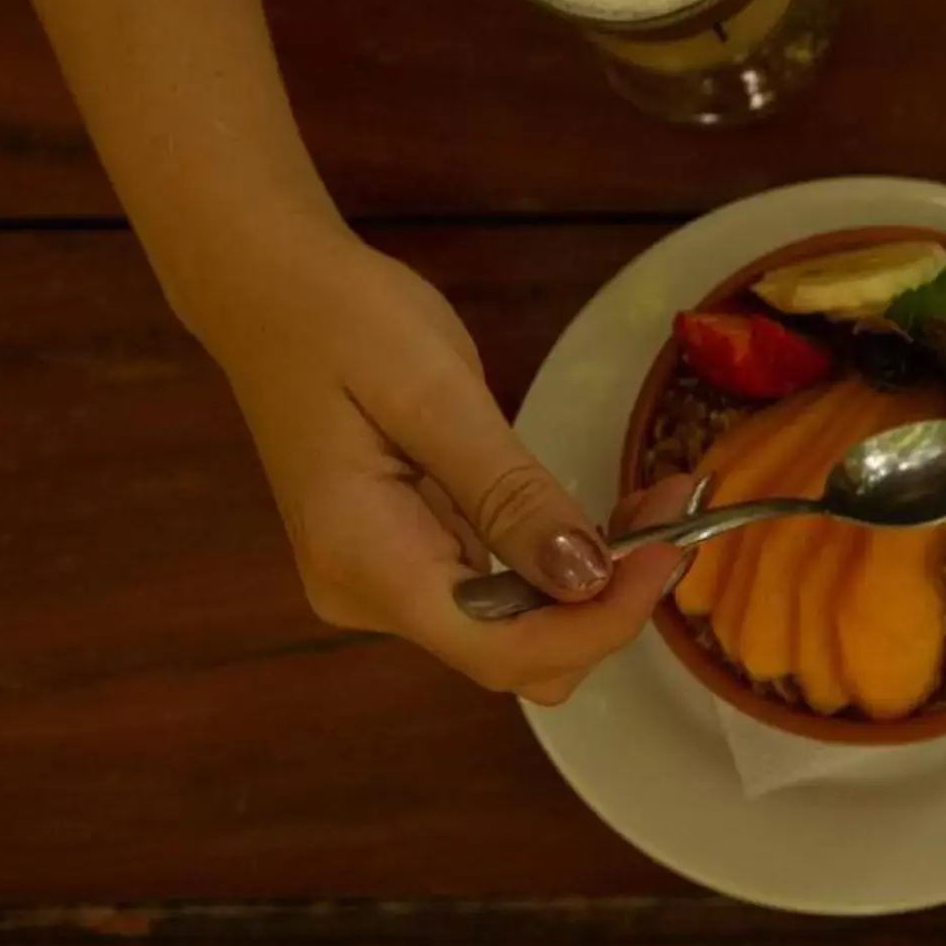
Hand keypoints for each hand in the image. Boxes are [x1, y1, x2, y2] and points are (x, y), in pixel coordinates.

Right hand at [201, 225, 686, 701]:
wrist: (271, 289)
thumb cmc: (345, 322)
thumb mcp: (438, 394)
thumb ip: (511, 494)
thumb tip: (588, 579)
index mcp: (363, 562)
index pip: (499, 651)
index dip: (599, 623)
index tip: (670, 551)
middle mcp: (368, 596)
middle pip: (515, 656)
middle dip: (610, 602)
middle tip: (674, 508)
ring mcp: (384, 583)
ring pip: (518, 632)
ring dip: (598, 584)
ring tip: (660, 501)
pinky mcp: (408, 558)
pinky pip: (502, 592)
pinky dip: (565, 563)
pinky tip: (613, 511)